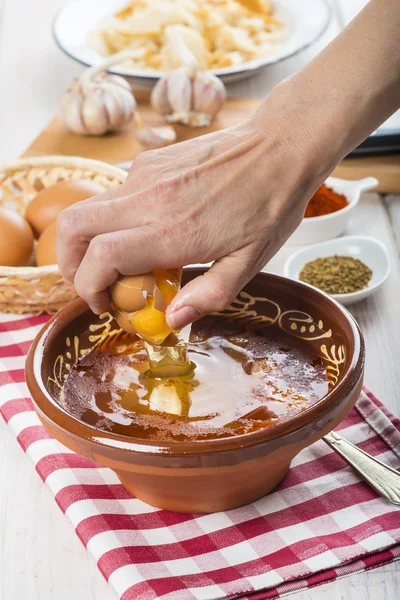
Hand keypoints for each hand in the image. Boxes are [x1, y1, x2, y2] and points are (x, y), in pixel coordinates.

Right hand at [57, 85, 333, 329]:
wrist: (280, 147)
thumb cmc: (270, 207)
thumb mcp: (249, 264)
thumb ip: (208, 295)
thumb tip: (172, 321)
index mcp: (174, 232)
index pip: (101, 257)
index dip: (89, 287)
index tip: (105, 305)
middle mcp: (149, 200)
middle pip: (72, 228)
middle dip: (69, 263)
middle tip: (93, 284)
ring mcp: (145, 175)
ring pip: (86, 208)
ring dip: (86, 240)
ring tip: (115, 261)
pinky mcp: (149, 162)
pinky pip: (113, 194)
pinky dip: (112, 219)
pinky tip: (145, 229)